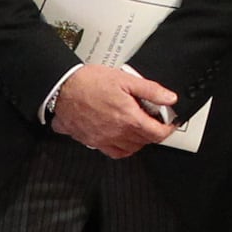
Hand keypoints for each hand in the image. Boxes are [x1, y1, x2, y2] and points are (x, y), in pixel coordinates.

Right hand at [51, 61, 180, 160]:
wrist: (62, 87)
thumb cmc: (89, 81)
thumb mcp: (125, 79)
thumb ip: (151, 90)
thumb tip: (169, 98)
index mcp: (128, 118)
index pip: (157, 133)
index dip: (167, 129)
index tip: (169, 124)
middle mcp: (117, 133)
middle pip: (144, 142)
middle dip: (153, 132)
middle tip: (152, 120)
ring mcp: (103, 139)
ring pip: (130, 149)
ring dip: (138, 141)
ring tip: (138, 128)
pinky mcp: (91, 141)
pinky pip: (112, 152)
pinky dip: (122, 149)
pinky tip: (121, 138)